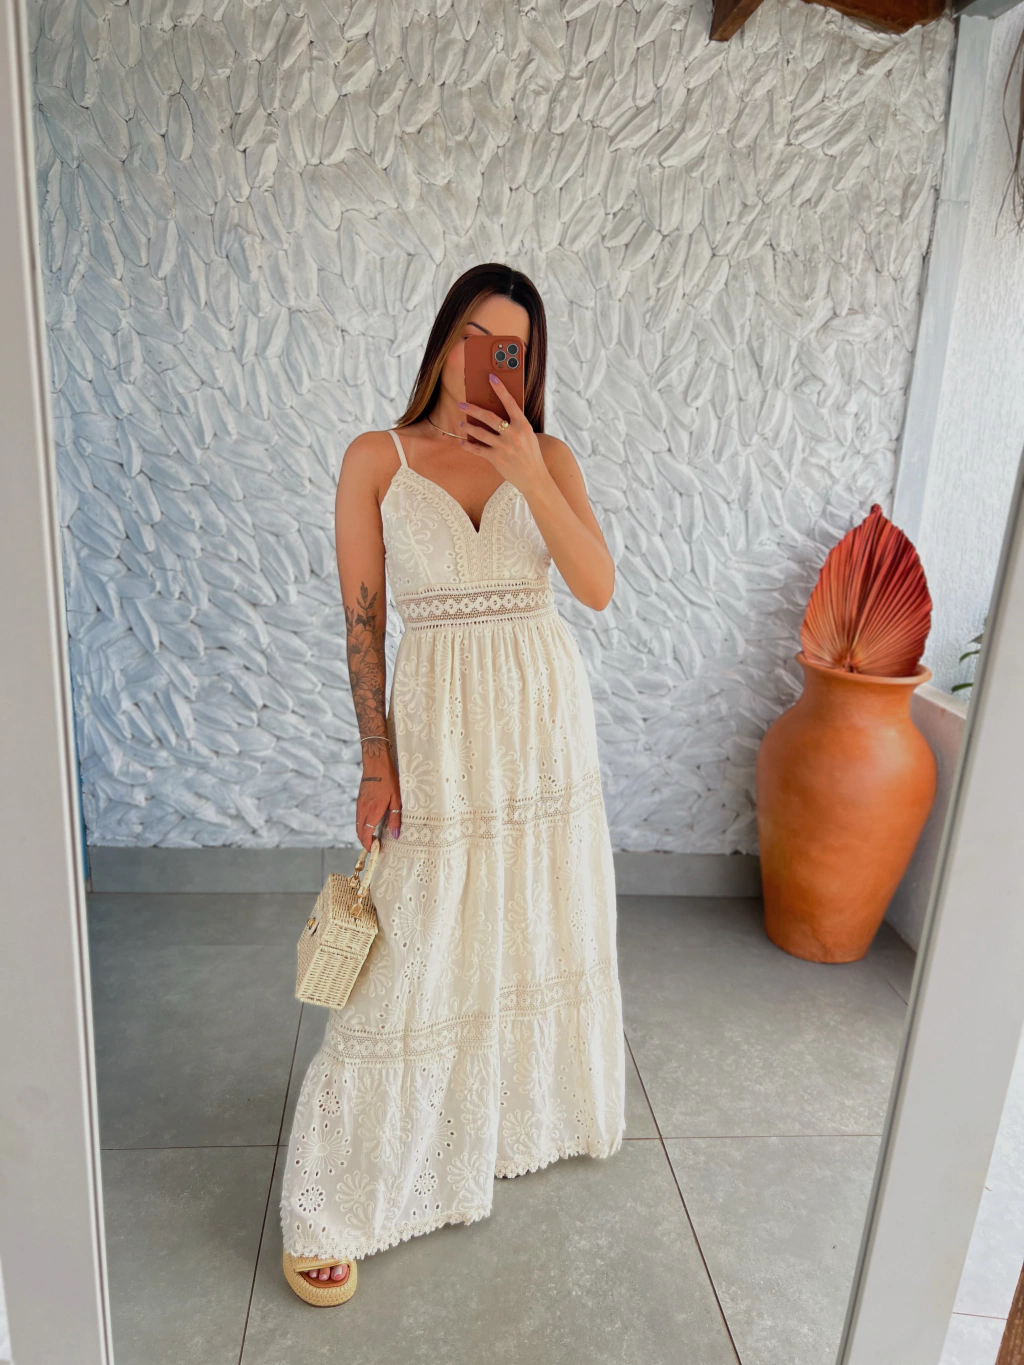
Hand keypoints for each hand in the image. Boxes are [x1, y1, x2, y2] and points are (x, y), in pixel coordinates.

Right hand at [357, 750, 401, 848]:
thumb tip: (396, 835)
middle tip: (374, 847)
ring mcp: (360, 805)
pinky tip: (370, 825)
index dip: (368, 844)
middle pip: (359, 832)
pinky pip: (358, 817)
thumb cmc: (389, 780)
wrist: (376, 765)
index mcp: (373, 811)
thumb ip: (395, 818)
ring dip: (362, 834)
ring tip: (373, 838)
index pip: (366, 834)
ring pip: (357, 825)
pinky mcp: (359, 800)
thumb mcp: (396, 800)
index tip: (373, 850)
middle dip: (364, 841)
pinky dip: (361, 825)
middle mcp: (364, 809)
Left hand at [457, 374, 549, 498]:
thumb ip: (515, 424)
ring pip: (480, 433)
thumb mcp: (528, 435)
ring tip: (461, 422)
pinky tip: (463, 442)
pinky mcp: (497, 459)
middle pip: (489, 417)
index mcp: (523, 425)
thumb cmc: (530, 454)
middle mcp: (513, 434)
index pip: (510, 402)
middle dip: (472, 409)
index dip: (500, 389)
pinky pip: (478, 450)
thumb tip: (497, 412)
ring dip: (468, 427)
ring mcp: (504, 447)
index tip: (491, 377)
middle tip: (462, 404)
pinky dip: (468, 446)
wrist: (535, 477)